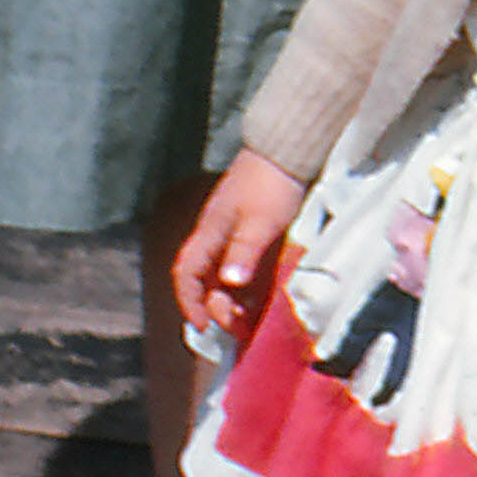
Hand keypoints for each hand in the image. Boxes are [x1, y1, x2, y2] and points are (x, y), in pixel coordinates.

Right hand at [171, 150, 309, 344]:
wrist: (289, 148)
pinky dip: (248, 286)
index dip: (189, 301)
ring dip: (233, 300)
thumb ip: (243, 252)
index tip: (203, 326)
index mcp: (210, 233)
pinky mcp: (254, 230)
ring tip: (250, 323)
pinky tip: (261, 300)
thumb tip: (228, 284)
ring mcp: (235, 233)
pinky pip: (243, 266)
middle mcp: (217, 236)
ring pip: (224, 276)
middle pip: (206, 280)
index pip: (186, 273)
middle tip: (238, 328)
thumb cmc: (271, 183)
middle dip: (218, 307)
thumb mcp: (260, 221)